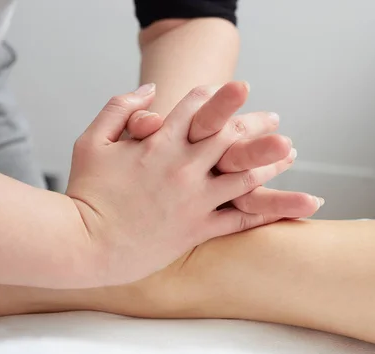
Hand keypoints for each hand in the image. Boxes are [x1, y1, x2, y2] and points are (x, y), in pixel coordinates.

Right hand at [66, 83, 296, 284]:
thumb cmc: (84, 192)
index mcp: (159, 142)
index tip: (235, 90)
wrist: (84, 244)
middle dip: (256, 122)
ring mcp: (195, 200)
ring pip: (246, 175)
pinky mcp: (198, 229)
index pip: (197, 108)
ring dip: (271, 161)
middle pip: (232, 136)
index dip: (217, 96)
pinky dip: (267, 210)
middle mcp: (184, 167)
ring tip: (290, 153)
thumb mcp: (91, 140)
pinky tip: (282, 205)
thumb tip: (149, 89)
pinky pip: (240, 218)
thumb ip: (120, 108)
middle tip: (275, 118)